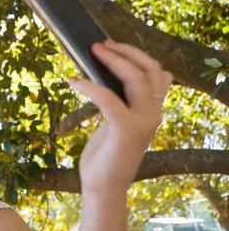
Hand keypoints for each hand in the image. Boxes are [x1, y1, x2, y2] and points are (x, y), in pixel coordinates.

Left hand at [69, 40, 172, 198]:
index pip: (159, 74)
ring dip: (113, 61)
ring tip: (93, 51)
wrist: (103, 186)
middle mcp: (154, 114)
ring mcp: (144, 122)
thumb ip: (120, 102)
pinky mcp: (126, 130)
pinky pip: (108, 98)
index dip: (138, 56)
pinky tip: (72, 81)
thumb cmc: (105, 154)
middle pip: (150, 70)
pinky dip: (89, 86)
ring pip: (136, 79)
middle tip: (101, 44)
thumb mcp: (116, 123)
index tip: (114, 46)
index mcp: (153, 111)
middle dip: (126, 52)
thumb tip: (106, 77)